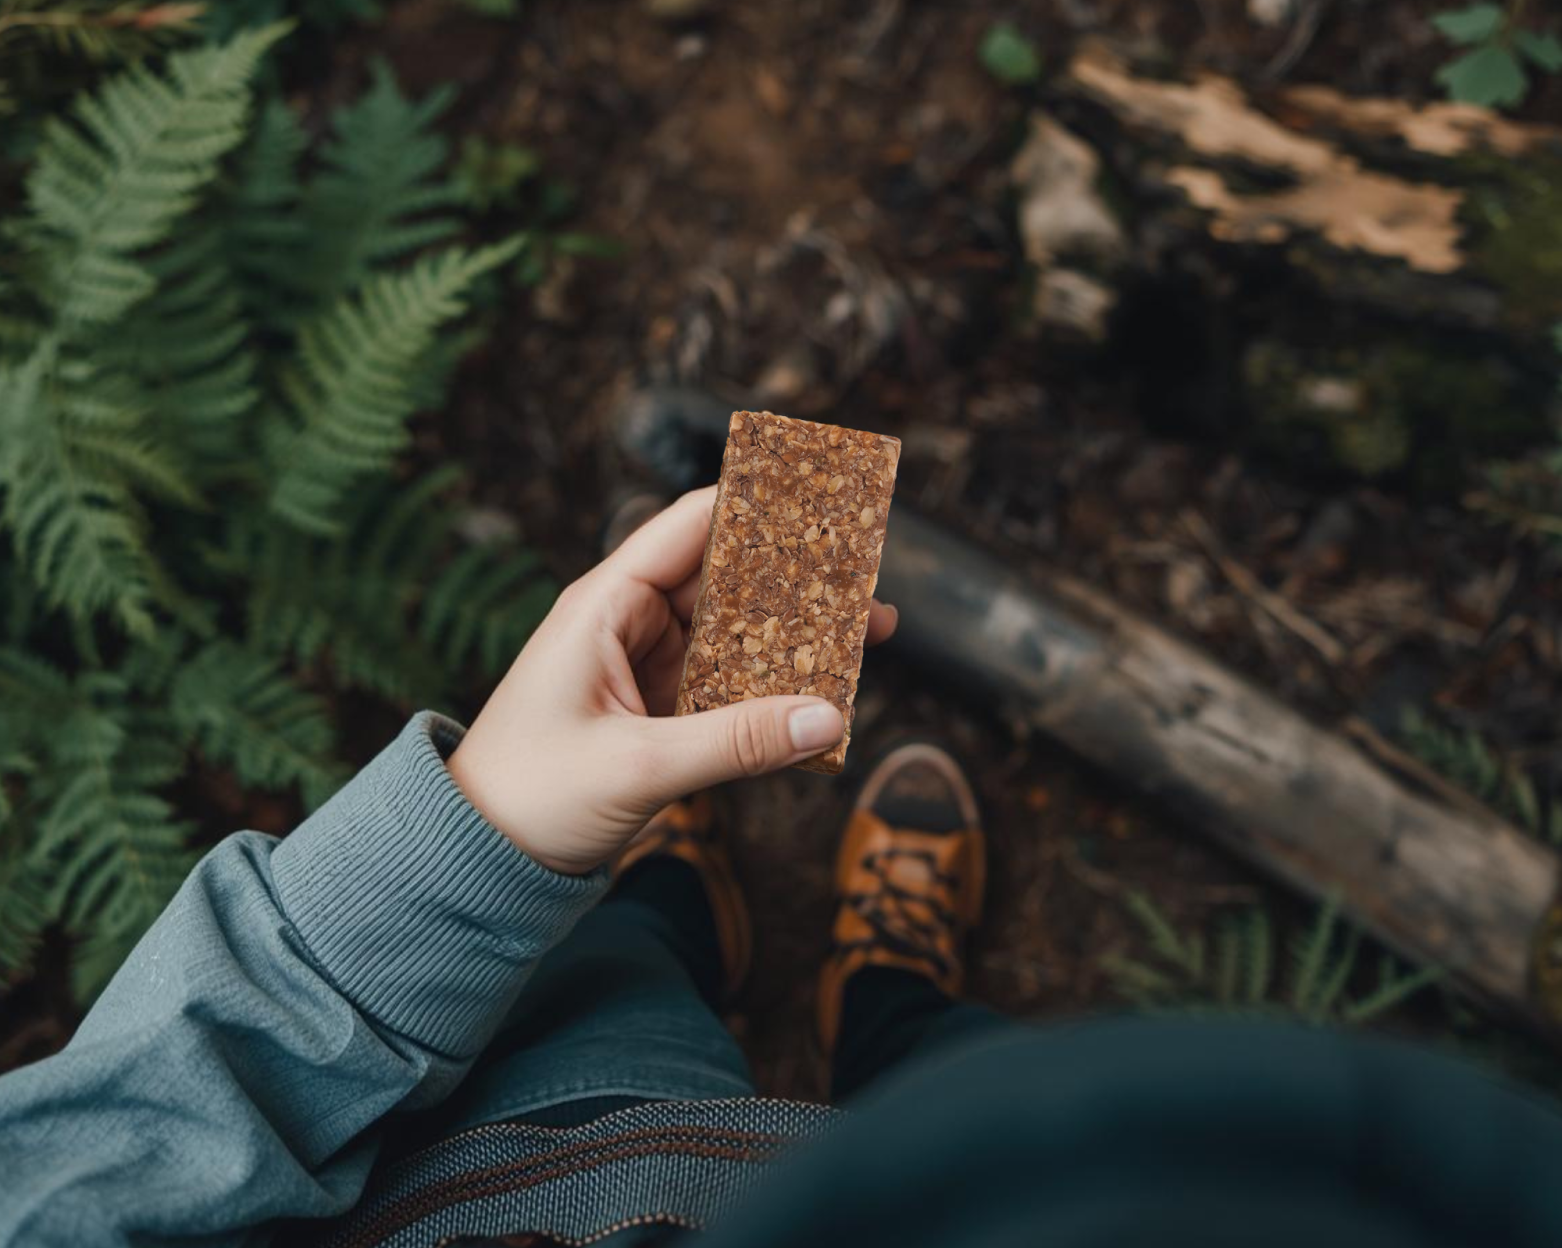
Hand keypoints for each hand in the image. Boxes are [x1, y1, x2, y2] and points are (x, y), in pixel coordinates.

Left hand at [446, 486, 897, 874]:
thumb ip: (736, 742)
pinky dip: (771, 684)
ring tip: (868, 630)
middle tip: (868, 576)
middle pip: (726, 578)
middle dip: (797, 576)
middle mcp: (628, 625)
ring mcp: (645, 667)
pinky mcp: (657, 711)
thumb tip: (827, 717)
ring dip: (794, 633)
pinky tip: (821, 690)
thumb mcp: (639, 767)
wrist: (479, 859)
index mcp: (605, 606)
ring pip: (735, 633)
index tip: (823, 491)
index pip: (690, 527)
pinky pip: (727, 683)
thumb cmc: (531, 796)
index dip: (756, 505)